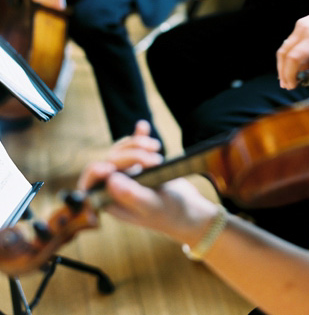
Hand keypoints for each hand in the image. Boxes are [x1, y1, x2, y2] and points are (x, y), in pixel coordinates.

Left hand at [77, 121, 219, 245]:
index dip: (95, 173)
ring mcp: (128, 173)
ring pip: (121, 151)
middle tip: (155, 161)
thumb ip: (130, 195)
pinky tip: (142, 126)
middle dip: (130, 155)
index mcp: (110, 201)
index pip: (90, 185)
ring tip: (157, 148)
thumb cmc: (170, 212)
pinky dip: (139, 136)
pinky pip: (135, 146)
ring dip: (137, 144)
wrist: (189, 209)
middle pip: (110, 161)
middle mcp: (115, 187)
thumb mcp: (151, 206)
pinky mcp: (141, 164)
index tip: (109, 168)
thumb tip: (110, 179)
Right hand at [276, 0, 308, 89]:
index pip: (294, 59)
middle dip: (283, 71)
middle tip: (286, 85)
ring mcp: (303, 23)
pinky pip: (292, 40)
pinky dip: (291, 53)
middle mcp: (306, 29)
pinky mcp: (303, 21)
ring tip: (290, 77)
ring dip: (285, 63)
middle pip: (284, 53)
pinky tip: (297, 63)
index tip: (291, 86)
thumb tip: (301, 72)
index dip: (289, 75)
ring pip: (286, 47)